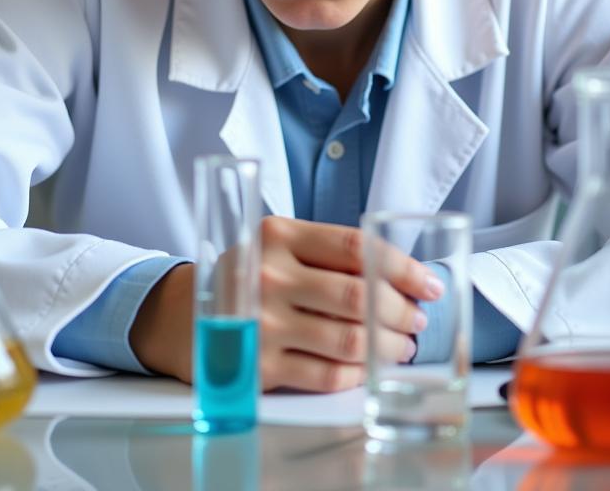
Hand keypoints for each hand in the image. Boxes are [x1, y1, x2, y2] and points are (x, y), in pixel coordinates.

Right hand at [128, 217, 443, 392]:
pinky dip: (357, 374)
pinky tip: (367, 369)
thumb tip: (400, 276)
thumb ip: (328, 253)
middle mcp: (269, 274)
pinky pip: (325, 374)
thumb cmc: (247, 275)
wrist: (180, 314)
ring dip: (387, 347)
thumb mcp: (278, 245)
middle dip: (400, 312)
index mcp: (279, 234)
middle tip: (417, 321)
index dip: (401, 267)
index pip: (356, 246)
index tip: (429, 284)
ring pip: (348, 338)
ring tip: (401, 348)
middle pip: (357, 295)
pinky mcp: (258, 364)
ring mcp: (262, 322)